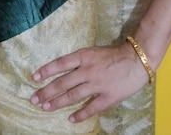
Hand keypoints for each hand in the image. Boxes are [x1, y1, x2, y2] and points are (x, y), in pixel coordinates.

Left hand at [30, 43, 148, 123]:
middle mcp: (88, 70)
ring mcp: (97, 84)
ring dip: (58, 102)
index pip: (60, 63)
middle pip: (63, 82)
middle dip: (47, 91)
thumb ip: (80, 61)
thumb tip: (64, 70)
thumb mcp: (93, 52)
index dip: (46, 70)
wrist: (136, 59)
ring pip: (73, 95)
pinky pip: (91, 107)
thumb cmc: (114, 54)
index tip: (34, 78)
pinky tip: (71, 119)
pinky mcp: (107, 96)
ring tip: (46, 107)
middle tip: (34, 99)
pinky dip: (80, 114)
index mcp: (84, 56)